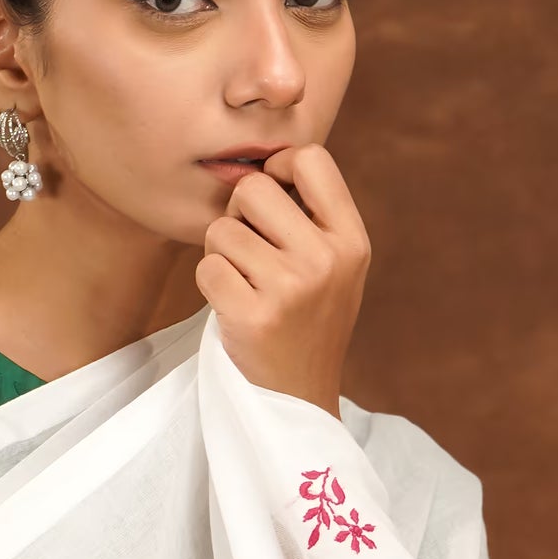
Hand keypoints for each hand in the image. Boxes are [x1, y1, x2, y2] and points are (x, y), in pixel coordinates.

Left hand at [194, 142, 369, 416]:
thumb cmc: (306, 322)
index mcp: (351, 240)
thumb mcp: (334, 267)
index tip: (273, 200)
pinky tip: (233, 306)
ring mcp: (290, 288)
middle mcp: (326, 259)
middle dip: (238, 214)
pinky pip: (206, 268)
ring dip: (221, 254)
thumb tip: (259, 161)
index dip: (278, 170)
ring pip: (221, 230)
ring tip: (244, 284)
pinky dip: (210, 284)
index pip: (311, 158)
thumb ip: (311, 217)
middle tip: (250, 250)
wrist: (298, 400)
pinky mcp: (252, 316)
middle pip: (253, 189)